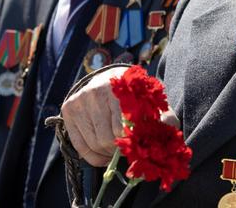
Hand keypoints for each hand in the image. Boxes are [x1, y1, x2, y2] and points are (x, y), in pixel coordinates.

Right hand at [61, 67, 180, 166]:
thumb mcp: (154, 103)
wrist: (114, 77)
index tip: (138, 143)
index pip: (123, 128)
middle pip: (106, 139)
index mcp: (118, 87)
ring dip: (107, 153)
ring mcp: (79, 101)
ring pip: (93, 144)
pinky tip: (104, 154)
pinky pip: (80, 146)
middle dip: (118, 149)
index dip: (132, 141)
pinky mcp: (68, 109)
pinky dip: (94, 157)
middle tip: (127, 148)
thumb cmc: (137, 95)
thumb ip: (165, 118)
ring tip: (117, 149)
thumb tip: (167, 132)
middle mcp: (94, 92)